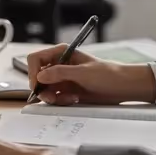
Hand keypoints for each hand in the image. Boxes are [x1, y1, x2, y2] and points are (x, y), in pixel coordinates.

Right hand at [28, 44, 155, 105]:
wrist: (122, 87)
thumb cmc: (107, 74)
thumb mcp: (83, 73)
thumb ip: (60, 73)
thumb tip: (40, 76)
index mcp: (62, 53)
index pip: (36, 59)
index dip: (32, 72)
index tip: (37, 86)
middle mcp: (59, 65)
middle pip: (37, 76)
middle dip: (42, 89)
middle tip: (51, 99)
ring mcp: (63, 79)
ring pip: (44, 89)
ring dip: (52, 97)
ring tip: (68, 99)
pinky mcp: (67, 91)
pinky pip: (54, 97)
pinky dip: (60, 101)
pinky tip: (73, 99)